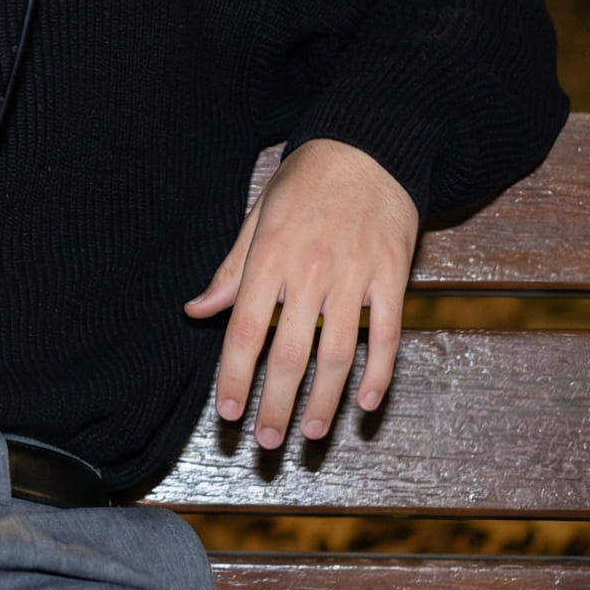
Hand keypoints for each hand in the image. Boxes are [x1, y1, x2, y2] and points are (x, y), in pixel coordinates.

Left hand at [182, 138, 417, 449]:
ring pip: (339, 354)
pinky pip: (387, 334)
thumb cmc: (305, 182)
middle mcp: (309, 272)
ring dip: (325, 401)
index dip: (235, 378)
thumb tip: (197, 311)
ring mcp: (354, 276)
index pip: (246, 331)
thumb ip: (231, 271)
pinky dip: (379, 373)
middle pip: (289, 354)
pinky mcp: (392, 276)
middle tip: (266, 442)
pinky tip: (367, 403)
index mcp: (269, 258)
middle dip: (275, 404)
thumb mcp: (257, 217)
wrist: (369, 146)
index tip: (228, 415)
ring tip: (310, 433)